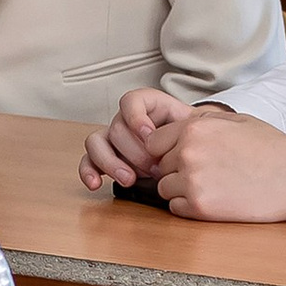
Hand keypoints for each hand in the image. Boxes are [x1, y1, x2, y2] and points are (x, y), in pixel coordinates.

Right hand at [79, 84, 193, 191]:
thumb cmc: (193, 141)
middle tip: (155, 168)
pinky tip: (96, 184)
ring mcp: (113, 140)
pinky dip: (88, 172)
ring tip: (129, 179)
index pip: (131, 101)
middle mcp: (126, 121)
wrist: (192, 155)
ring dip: (111, 162)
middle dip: (135, 151)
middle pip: (117, 128)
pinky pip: (88, 161)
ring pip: (96, 143)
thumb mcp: (197, 129)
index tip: (149, 135)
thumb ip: (189, 128)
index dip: (136, 117)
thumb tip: (188, 136)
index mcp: (147, 107)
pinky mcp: (105, 159)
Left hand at [150, 109, 285, 223]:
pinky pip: (176, 209)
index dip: (167, 151)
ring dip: (181, 190)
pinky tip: (215, 200)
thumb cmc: (271, 146)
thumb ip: (202, 122)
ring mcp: (192, 180)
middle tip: (209, 174)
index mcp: (194, 128)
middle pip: (160, 166)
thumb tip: (177, 129)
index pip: (154, 142)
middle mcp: (187, 152)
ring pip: (165, 189)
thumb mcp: (235, 120)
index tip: (184, 157)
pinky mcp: (200, 206)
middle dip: (177, 170)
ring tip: (213, 187)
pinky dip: (190, 207)